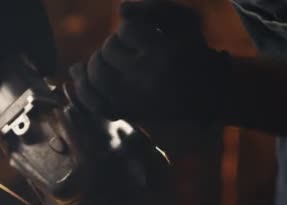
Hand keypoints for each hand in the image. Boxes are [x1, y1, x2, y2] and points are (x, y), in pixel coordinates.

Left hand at [69, 0, 230, 122]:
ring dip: (99, 62)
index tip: (145, 35)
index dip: (131, 28)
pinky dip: (84, 88)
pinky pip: (95, 102)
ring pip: (97, 75)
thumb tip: (121, 9)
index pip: (126, 29)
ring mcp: (137, 100)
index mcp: (165, 54)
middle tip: (128, 49)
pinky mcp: (130, 113)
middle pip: (107, 51)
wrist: (207, 93)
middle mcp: (149, 79)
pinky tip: (79, 74)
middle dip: (113, 45)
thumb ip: (153, 7)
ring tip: (111, 61)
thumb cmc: (193, 50)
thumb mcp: (185, 20)